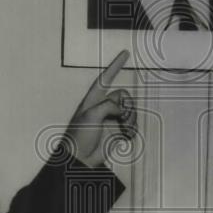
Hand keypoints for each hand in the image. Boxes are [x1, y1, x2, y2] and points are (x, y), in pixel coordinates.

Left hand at [64, 49, 135, 167]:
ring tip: (125, 130)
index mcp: (93, 99)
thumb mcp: (91, 115)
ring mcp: (111, 119)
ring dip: (131, 119)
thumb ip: (108, 105)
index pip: (105, 78)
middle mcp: (103, 107)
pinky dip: (132, 130)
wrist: (80, 160)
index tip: (125, 53)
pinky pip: (132, 125)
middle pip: (124, 96)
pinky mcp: (117, 132)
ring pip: (130, 111)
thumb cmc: (79, 136)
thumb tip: (121, 110)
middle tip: (123, 118)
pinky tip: (126, 137)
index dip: (115, 65)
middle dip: (128, 106)